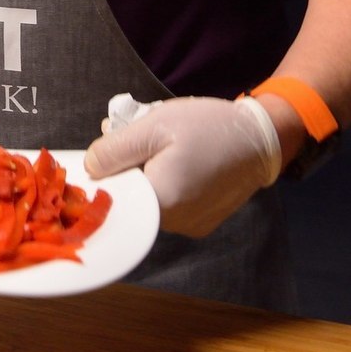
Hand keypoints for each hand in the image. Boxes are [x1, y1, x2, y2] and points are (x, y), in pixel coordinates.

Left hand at [83, 95, 281, 237]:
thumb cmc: (208, 127)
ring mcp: (191, 226)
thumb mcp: (154, 126)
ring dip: (147, 173)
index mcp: (161, 201)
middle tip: (137, 134)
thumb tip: (89, 168)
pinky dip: (167, 183)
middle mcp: (175, 223)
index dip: (107, 169)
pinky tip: (177, 160)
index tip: (110, 147)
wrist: (262, 139)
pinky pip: (171, 204)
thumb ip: (115, 149)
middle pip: (133, 196)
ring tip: (162, 145)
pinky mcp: (202, 222)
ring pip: (151, 199)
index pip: (115, 192)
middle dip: (127, 166)